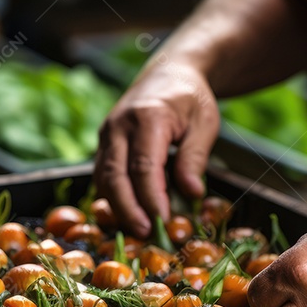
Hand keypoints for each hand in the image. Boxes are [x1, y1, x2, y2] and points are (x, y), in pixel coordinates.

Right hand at [94, 59, 219, 237]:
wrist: (168, 72)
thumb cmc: (190, 98)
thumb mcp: (204, 123)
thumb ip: (195, 158)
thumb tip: (192, 193)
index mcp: (148, 116)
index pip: (144, 165)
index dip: (151, 197)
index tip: (163, 221)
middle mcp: (120, 125)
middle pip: (115, 174)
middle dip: (128, 208)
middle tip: (144, 233)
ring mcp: (107, 133)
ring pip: (103, 177)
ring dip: (118, 206)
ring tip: (138, 229)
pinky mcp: (104, 142)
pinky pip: (102, 173)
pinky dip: (113, 195)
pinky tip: (130, 212)